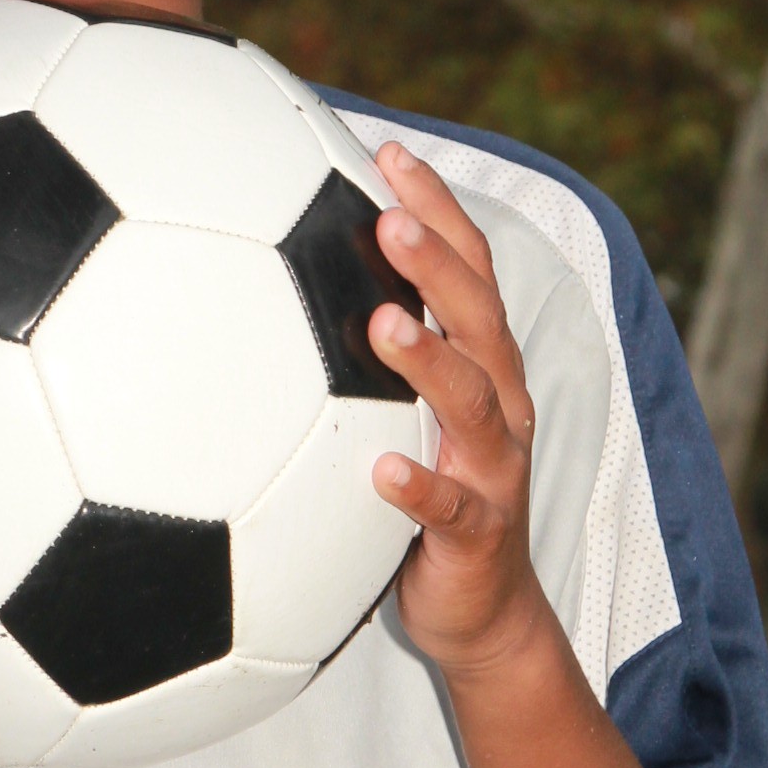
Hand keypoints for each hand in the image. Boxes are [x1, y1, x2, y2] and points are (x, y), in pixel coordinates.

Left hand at [364, 145, 547, 684]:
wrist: (481, 616)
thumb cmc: (422, 500)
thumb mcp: (394, 416)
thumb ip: (361, 354)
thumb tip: (269, 281)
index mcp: (480, 368)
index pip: (468, 271)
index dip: (438, 210)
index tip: (389, 152)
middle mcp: (498, 407)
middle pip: (480, 318)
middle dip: (438, 261)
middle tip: (387, 215)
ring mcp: (494, 469)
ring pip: (474, 403)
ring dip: (430, 360)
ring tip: (383, 323)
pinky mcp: (478, 534)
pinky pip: (451, 507)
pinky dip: (420, 486)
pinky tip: (381, 471)